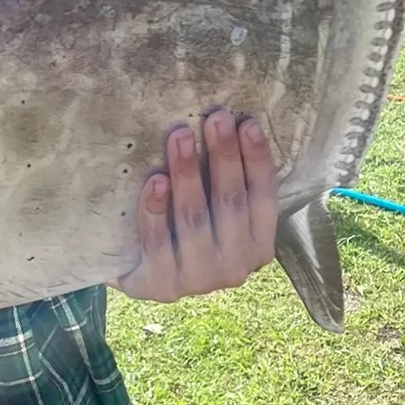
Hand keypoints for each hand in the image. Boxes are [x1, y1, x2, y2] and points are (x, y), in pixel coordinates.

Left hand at [114, 110, 277, 302]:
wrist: (141, 274)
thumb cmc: (184, 228)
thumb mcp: (214, 207)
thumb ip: (225, 179)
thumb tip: (230, 122)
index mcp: (259, 245)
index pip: (263, 197)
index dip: (256, 160)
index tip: (246, 123)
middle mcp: (235, 266)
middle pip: (230, 203)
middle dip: (223, 156)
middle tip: (215, 118)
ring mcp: (199, 279)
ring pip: (194, 218)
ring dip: (187, 174)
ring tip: (180, 135)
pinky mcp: (162, 285)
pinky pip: (158, 241)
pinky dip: (156, 209)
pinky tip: (154, 180)